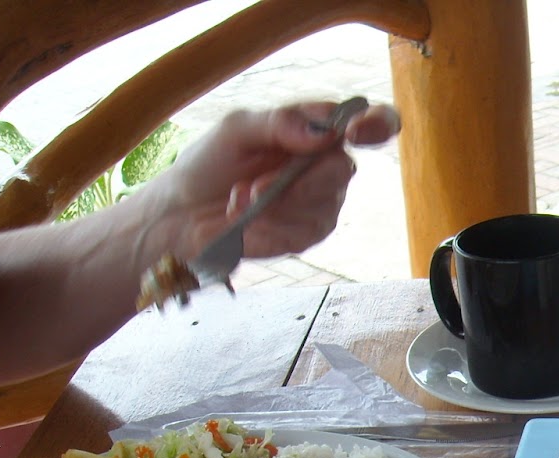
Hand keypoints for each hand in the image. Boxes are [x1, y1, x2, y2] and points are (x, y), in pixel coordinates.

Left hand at [159, 101, 400, 260]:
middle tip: (254, 188)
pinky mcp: (307, 234)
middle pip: (341, 169)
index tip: (353, 132)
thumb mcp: (236, 130)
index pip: (370, 122)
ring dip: (272, 206)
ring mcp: (321, 202)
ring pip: (319, 204)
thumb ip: (279, 122)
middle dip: (296, 181)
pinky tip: (244, 223)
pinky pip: (302, 233)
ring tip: (237, 202)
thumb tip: (323, 133)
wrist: (182, 213)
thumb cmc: (210, 164)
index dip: (376, 124)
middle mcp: (326, 165)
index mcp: (316, 129)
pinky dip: (268, 228)